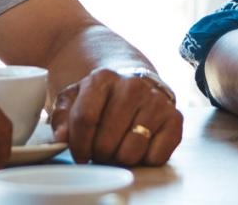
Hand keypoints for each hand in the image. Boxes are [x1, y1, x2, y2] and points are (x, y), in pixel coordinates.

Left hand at [50, 67, 182, 165]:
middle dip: (99, 154)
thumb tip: (62, 138)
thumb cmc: (101, 97)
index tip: (79, 154)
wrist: (136, 83)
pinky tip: (139, 146)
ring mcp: (156, 102)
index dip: (78, 145)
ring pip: (130, 152)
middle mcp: (133, 86)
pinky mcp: (175, 118)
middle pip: (106, 141)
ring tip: (119, 148)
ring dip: (121, 158)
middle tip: (101, 150)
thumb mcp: (74, 98)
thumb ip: (61, 117)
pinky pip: (156, 156)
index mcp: (103, 78)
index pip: (85, 119)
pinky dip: (145, 159)